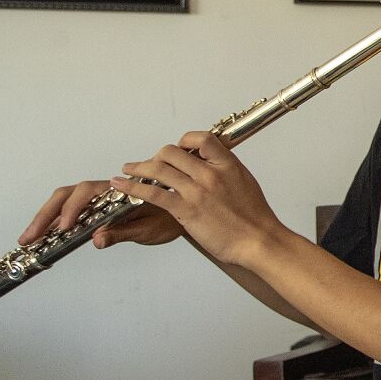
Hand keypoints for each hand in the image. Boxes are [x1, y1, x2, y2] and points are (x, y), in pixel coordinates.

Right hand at [21, 179, 181, 250]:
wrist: (183, 212)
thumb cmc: (168, 219)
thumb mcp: (148, 229)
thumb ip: (122, 233)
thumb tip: (97, 240)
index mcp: (118, 192)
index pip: (86, 193)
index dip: (72, 208)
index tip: (65, 227)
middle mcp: (104, 192)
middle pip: (67, 195)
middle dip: (46, 214)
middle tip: (29, 237)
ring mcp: (97, 201)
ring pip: (65, 202)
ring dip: (46, 218)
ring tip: (29, 238)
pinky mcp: (95, 210)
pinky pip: (71, 212)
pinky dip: (55, 222)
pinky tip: (44, 235)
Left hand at [108, 133, 287, 268]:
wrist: (258, 240)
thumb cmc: (255, 217)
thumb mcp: (245, 182)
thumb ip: (225, 171)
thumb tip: (212, 164)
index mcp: (227, 164)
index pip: (201, 138)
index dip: (185, 141)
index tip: (179, 148)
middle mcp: (209, 174)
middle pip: (173, 153)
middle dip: (156, 157)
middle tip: (148, 164)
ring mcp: (196, 191)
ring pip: (158, 169)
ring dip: (137, 168)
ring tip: (127, 170)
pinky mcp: (185, 210)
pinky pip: (153, 193)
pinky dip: (133, 187)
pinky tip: (122, 185)